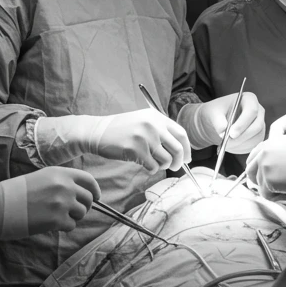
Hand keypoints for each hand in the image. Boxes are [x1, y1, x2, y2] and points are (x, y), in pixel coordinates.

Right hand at [20, 167, 99, 236]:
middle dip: (83, 206)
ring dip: (72, 217)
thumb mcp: (40, 178)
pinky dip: (63, 227)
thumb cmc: (14, 193)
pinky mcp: (56, 220)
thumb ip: (59, 182)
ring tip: (55, 216)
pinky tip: (50, 224)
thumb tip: (77, 193)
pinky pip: (71, 225)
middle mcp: (64, 186)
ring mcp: (62, 203)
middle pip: (88, 199)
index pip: (88, 180)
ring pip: (81, 213)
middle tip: (71, 212)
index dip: (95, 190)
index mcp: (59, 173)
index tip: (96, 197)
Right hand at [37, 110, 190, 172]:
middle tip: (175, 167)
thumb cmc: (121, 129)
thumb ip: (160, 130)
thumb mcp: (143, 121)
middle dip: (179, 162)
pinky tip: (144, 165)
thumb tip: (180, 149)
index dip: (187, 148)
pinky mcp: (135, 150)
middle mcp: (153, 125)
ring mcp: (144, 137)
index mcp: (157, 116)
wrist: (98, 131)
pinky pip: (153, 166)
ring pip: (167, 160)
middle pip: (178, 148)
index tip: (187, 158)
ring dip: (163, 166)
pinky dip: (151, 169)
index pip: (181, 134)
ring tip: (153, 163)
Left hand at [182, 92, 266, 152]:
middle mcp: (259, 111)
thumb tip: (223, 132)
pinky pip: (254, 145)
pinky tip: (230, 147)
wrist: (218, 120)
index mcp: (249, 100)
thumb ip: (218, 121)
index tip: (231, 134)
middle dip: (242, 137)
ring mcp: (260, 124)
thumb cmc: (217, 111)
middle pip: (257, 126)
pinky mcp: (258, 136)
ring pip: (256, 138)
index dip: (242, 124)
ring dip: (241, 145)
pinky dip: (241, 149)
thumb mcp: (213, 112)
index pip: (252, 111)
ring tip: (225, 146)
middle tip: (227, 143)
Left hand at [245, 135, 285, 197]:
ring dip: (269, 189)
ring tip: (284, 190)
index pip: (255, 155)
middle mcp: (264, 152)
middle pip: (250, 169)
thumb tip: (270, 168)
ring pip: (259, 184)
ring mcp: (264, 165)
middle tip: (266, 187)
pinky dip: (274, 197)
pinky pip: (265, 194)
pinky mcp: (267, 179)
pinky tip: (285, 194)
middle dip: (256, 179)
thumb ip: (277, 153)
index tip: (260, 174)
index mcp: (270, 142)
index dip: (256, 167)